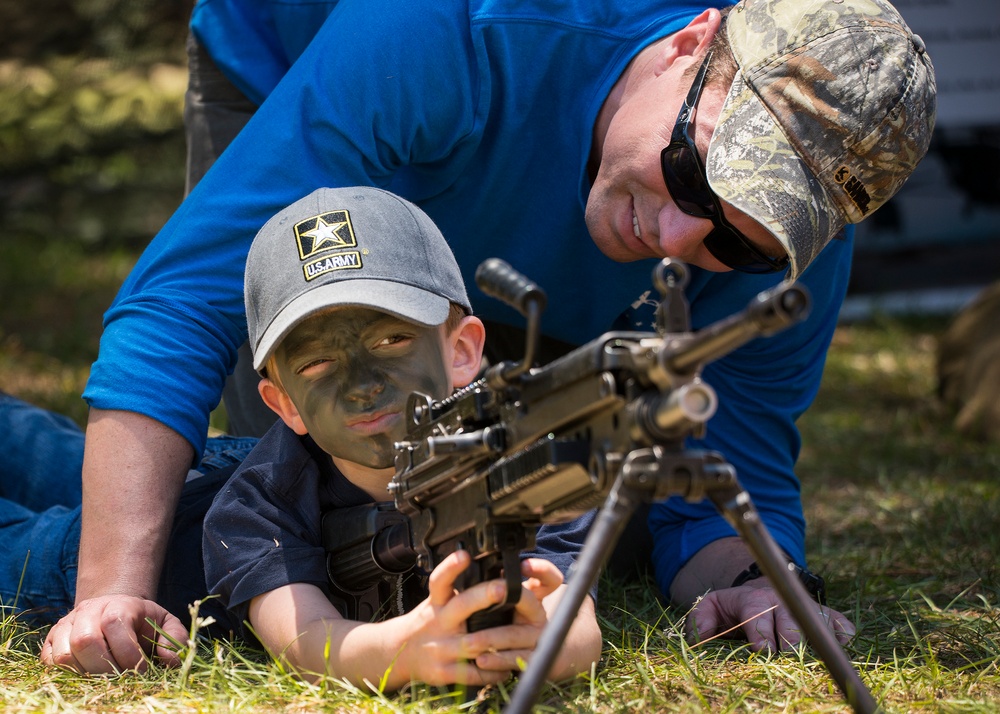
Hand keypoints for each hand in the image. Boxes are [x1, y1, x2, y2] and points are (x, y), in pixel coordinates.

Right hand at [40, 595, 188, 673]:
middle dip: (105, 668)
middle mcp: (88, 611)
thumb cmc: (142, 622)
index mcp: (118, 603)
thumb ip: (174, 638)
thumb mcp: (165, 624)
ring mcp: (66, 624)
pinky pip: (50, 661)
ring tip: (103, 679)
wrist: (115, 611)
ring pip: (64, 654)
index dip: (128, 653)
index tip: (141, 671)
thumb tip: (171, 660)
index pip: (115, 624)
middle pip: (85, 640)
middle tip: (120, 679)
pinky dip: (65, 674)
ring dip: (84, 673)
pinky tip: (86, 676)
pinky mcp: (52, 640)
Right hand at [395, 551, 549, 685]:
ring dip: (499, 640)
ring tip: (522, 636)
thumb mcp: (436, 601)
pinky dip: (493, 671)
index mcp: (437, 602)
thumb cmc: (427, 621)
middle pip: (462, 605)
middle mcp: (439, 622)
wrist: (399, 651)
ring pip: (473, 643)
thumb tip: (493, 569)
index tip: (465, 555)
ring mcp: (441, 648)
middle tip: (503, 587)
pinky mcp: (444, 672)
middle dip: (484, 596)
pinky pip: (474, 673)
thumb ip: (458, 590)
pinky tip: (507, 667)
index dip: (451, 567)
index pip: (440, 581)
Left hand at [470, 557, 562, 674]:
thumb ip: (495, 586)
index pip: (548, 578)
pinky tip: (481, 661)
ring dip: (490, 638)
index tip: (522, 565)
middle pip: (529, 601)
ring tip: (468, 642)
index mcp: (534, 595)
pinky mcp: (531, 659)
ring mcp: (537, 637)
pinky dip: (496, 661)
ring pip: (516, 635)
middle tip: (491, 594)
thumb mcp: (505, 601)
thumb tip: (471, 566)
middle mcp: (538, 614)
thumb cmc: (507, 620)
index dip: (540, 569)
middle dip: (507, 597)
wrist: (532, 654)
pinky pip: (514, 660)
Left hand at [686, 579, 855, 651]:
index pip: (758, 616)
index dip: (761, 636)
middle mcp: (783, 601)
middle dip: (790, 644)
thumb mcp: (710, 608)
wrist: (760, 591)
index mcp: (754, 599)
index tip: (763, 654)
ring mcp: (805, 607)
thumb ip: (700, 620)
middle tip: (788, 664)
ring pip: (816, 623)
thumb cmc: (734, 608)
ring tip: (817, 663)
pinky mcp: (825, 615)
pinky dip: (842, 636)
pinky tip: (839, 650)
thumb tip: (701, 637)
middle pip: (791, 623)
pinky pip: (840, 624)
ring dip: (818, 643)